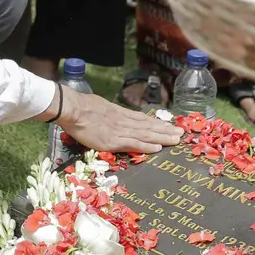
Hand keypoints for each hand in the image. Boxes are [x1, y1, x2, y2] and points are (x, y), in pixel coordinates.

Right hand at [52, 89, 183, 153]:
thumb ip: (110, 113)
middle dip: (166, 130)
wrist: (73, 109)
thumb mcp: (100, 107)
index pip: (143, 119)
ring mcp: (120, 131)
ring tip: (176, 140)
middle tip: (181, 133)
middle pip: (149, 126)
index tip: (169, 125)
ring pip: (146, 134)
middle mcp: (124, 121)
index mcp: (120, 114)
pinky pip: (134, 144)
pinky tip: (158, 148)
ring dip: (162, 137)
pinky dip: (147, 146)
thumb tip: (113, 116)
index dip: (157, 123)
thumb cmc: (81, 108)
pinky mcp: (114, 141)